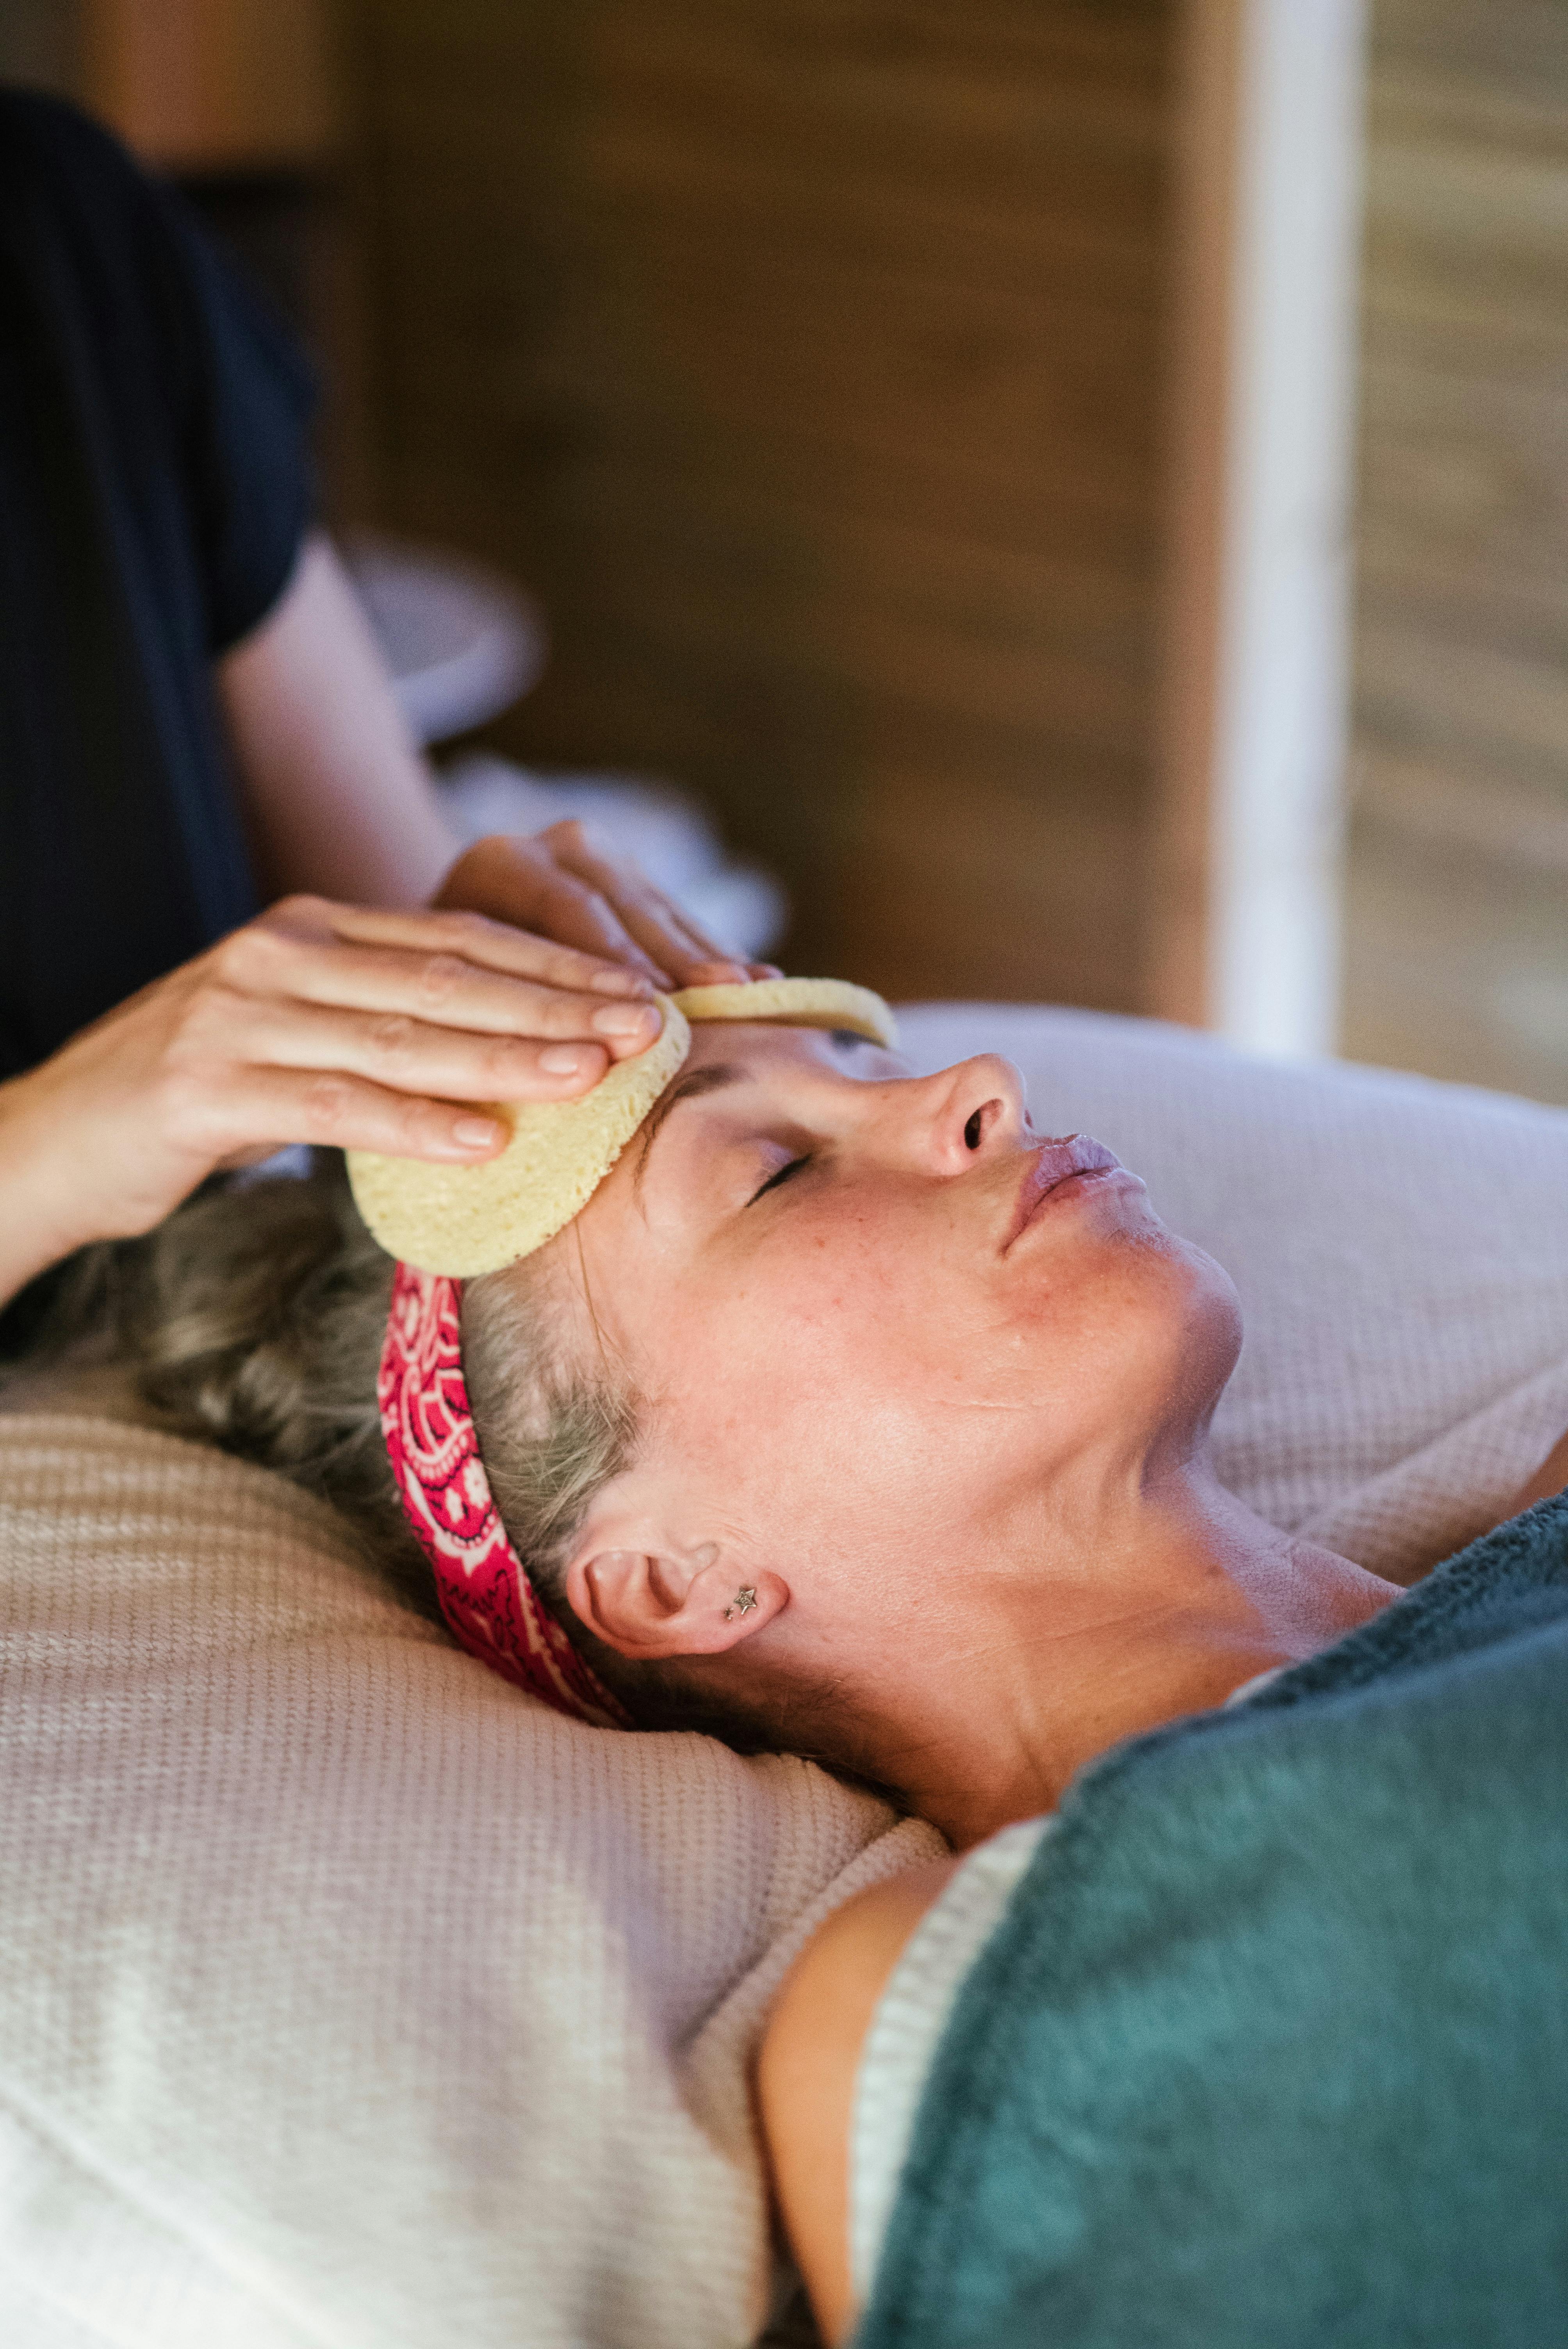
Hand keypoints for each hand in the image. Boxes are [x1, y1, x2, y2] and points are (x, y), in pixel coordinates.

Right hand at [0, 894, 669, 1306]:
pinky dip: (415, 1124)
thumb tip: (506, 1048)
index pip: (460, 940)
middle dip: (559, 1005)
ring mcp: (241, 1015)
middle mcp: (281, 955)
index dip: (557, 966)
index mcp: (313, 932)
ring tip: (592, 1076)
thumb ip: (382, 1026)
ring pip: (402, 1036)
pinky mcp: (207, 1087)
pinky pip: (334, 1105)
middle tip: (648, 1031)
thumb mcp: (294, 1037)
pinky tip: (486, 1141)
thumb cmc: (192, 1099)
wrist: (51, 1139)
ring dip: (508, 1057)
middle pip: (449, 980)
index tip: (642, 994)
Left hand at [434, 820, 780, 989]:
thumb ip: (507, 1017)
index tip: (651, 1008)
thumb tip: (566, 1068)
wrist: (460, 959)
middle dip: (672, 956)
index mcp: (495, 868)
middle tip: (717, 997)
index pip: (563, 909)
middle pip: (622, 904)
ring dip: (706, 957)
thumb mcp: (468, 1000)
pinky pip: (682, 919)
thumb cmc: (458, 1004)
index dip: (610, 960)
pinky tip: (760, 985)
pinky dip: (716, 955)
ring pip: (659, 910)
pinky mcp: (636, 878)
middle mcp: (550, 848)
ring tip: (749, 994)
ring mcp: (601, 857)